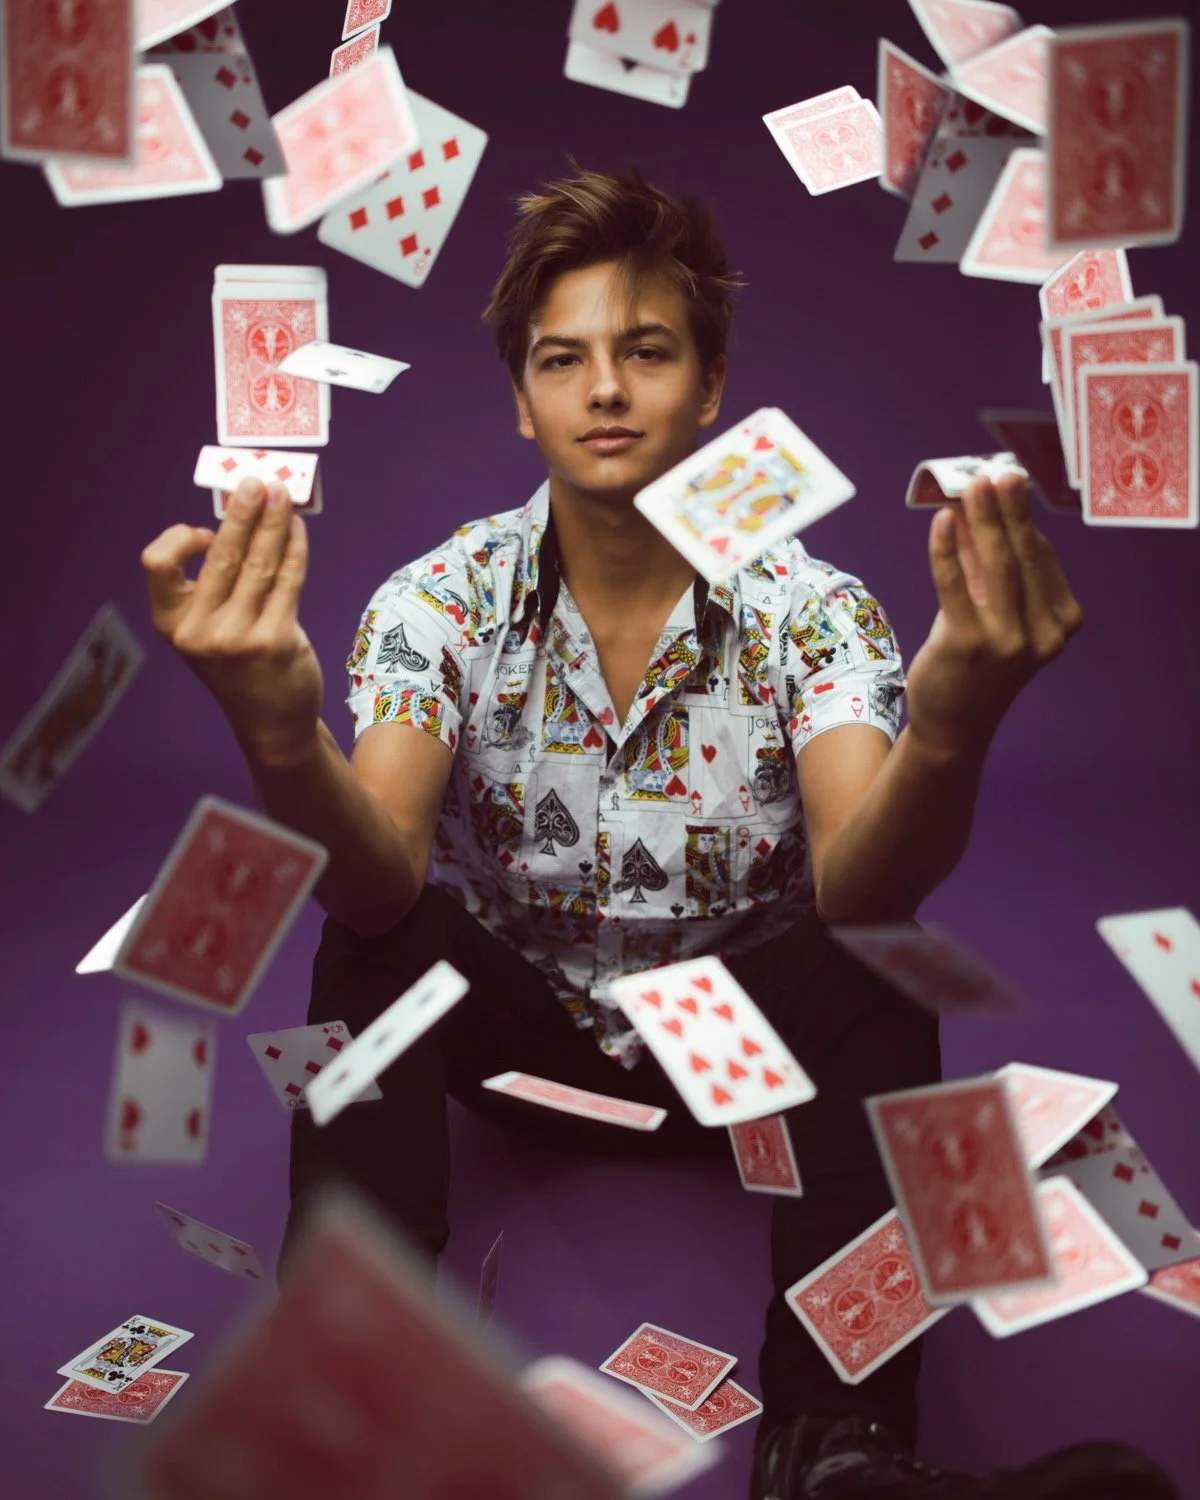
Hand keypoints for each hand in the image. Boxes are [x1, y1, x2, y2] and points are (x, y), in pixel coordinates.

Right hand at [141, 478, 323, 765]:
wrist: (271, 722)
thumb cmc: (241, 664)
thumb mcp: (212, 627)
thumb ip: (216, 583)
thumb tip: (240, 515)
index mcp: (172, 623)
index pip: (156, 563)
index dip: (179, 539)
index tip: (205, 530)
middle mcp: (198, 631)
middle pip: (220, 554)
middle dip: (242, 512)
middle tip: (259, 481)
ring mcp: (237, 638)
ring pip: (259, 562)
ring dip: (275, 522)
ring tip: (285, 495)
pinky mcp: (276, 641)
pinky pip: (288, 580)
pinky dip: (295, 549)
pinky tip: (298, 531)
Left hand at [903, 473, 1083, 761]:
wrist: (955, 726)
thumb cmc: (976, 666)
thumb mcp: (992, 613)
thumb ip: (985, 568)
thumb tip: (970, 511)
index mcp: (1062, 621)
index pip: (1041, 557)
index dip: (1019, 518)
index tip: (1004, 482)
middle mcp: (1044, 632)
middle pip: (1024, 556)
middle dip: (1008, 510)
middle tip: (996, 473)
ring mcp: (1009, 641)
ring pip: (997, 566)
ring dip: (983, 520)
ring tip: (970, 486)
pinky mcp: (969, 645)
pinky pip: (957, 586)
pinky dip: (948, 550)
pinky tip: (941, 522)